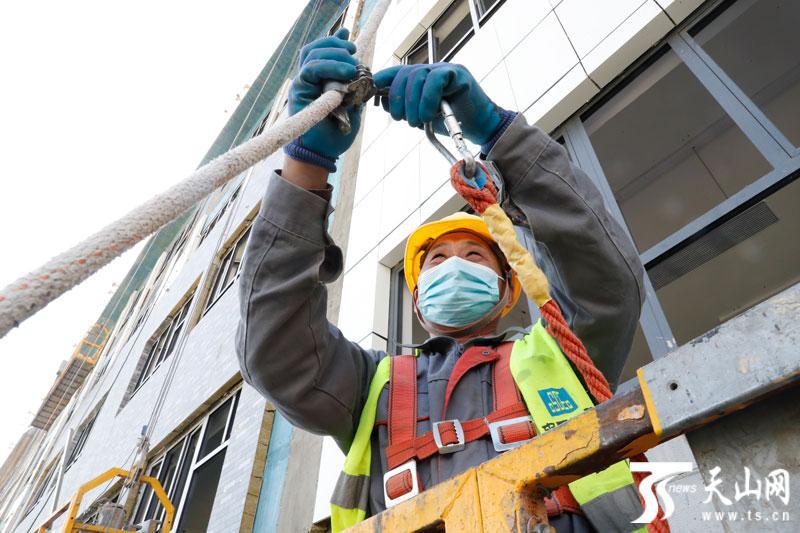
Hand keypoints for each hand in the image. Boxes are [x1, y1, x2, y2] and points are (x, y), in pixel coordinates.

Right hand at [284, 28, 361, 171]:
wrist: (324, 152)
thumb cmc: (337, 132)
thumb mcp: (353, 102)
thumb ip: (354, 84)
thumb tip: (359, 66)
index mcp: (319, 79)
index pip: (321, 50)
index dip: (334, 40)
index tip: (349, 36)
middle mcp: (308, 79)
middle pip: (315, 48)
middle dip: (336, 45)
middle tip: (354, 53)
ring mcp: (302, 84)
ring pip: (312, 54)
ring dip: (334, 54)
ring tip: (351, 66)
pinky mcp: (299, 91)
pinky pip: (310, 70)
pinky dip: (328, 66)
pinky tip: (345, 72)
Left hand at [373, 63, 503, 145]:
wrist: (478, 127)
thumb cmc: (450, 122)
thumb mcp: (420, 115)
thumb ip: (403, 107)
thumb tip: (379, 101)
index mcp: (418, 77)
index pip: (393, 72)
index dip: (380, 82)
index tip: (373, 98)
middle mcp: (429, 69)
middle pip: (402, 74)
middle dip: (397, 99)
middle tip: (403, 119)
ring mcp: (443, 68)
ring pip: (416, 76)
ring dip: (412, 104)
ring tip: (418, 121)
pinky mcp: (457, 72)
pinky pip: (434, 79)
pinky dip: (427, 99)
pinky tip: (428, 114)